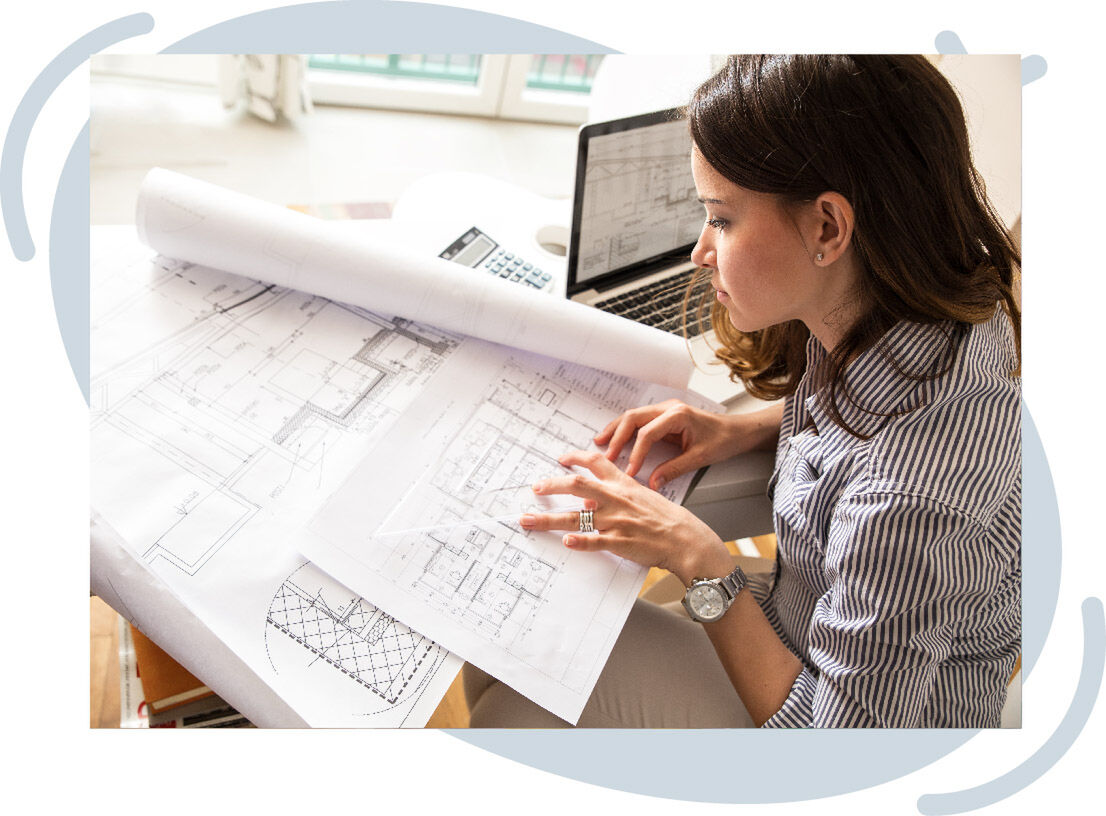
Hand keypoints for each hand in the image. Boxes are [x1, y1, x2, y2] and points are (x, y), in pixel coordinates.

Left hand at [519, 450, 733, 585]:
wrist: (686, 539)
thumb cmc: (668, 520)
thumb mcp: (644, 496)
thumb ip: (620, 493)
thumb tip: (594, 496)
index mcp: (624, 485)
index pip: (597, 463)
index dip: (575, 457)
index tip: (560, 458)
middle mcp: (616, 500)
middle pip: (577, 486)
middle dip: (552, 486)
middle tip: (535, 488)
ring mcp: (616, 522)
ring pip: (576, 518)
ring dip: (548, 520)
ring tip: (527, 520)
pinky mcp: (619, 543)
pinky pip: (594, 541)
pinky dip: (579, 542)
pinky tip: (565, 542)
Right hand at [594, 399, 746, 489]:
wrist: (737, 430)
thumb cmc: (723, 440)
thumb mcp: (699, 458)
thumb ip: (674, 469)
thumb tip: (652, 483)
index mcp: (678, 415)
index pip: (648, 433)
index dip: (636, 453)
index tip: (630, 471)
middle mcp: (668, 408)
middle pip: (634, 418)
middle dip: (617, 436)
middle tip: (605, 455)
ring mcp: (665, 410)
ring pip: (633, 416)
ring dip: (616, 430)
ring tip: (600, 443)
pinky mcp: (664, 416)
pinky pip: (639, 421)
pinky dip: (625, 430)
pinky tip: (615, 439)